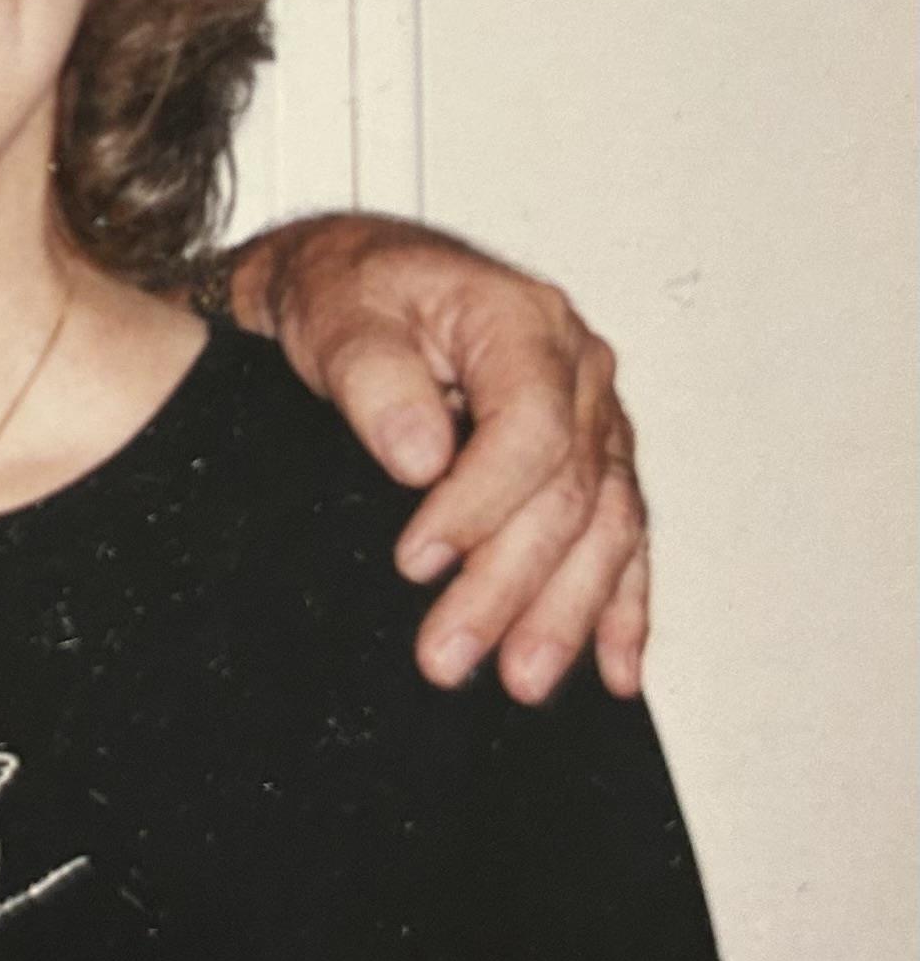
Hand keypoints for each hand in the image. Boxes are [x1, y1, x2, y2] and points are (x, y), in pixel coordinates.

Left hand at [227, 214, 647, 699]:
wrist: (355, 279)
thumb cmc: (346, 287)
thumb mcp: (336, 311)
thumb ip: (373, 377)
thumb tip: (420, 457)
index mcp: (523, 322)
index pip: (530, 430)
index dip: (479, 506)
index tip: (415, 562)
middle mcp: (578, 369)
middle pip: (569, 495)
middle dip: (512, 586)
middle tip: (449, 654)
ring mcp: (593, 416)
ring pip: (606, 528)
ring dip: (567, 613)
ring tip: (522, 681)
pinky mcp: (590, 457)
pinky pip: (623, 536)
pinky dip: (620, 605)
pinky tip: (614, 669)